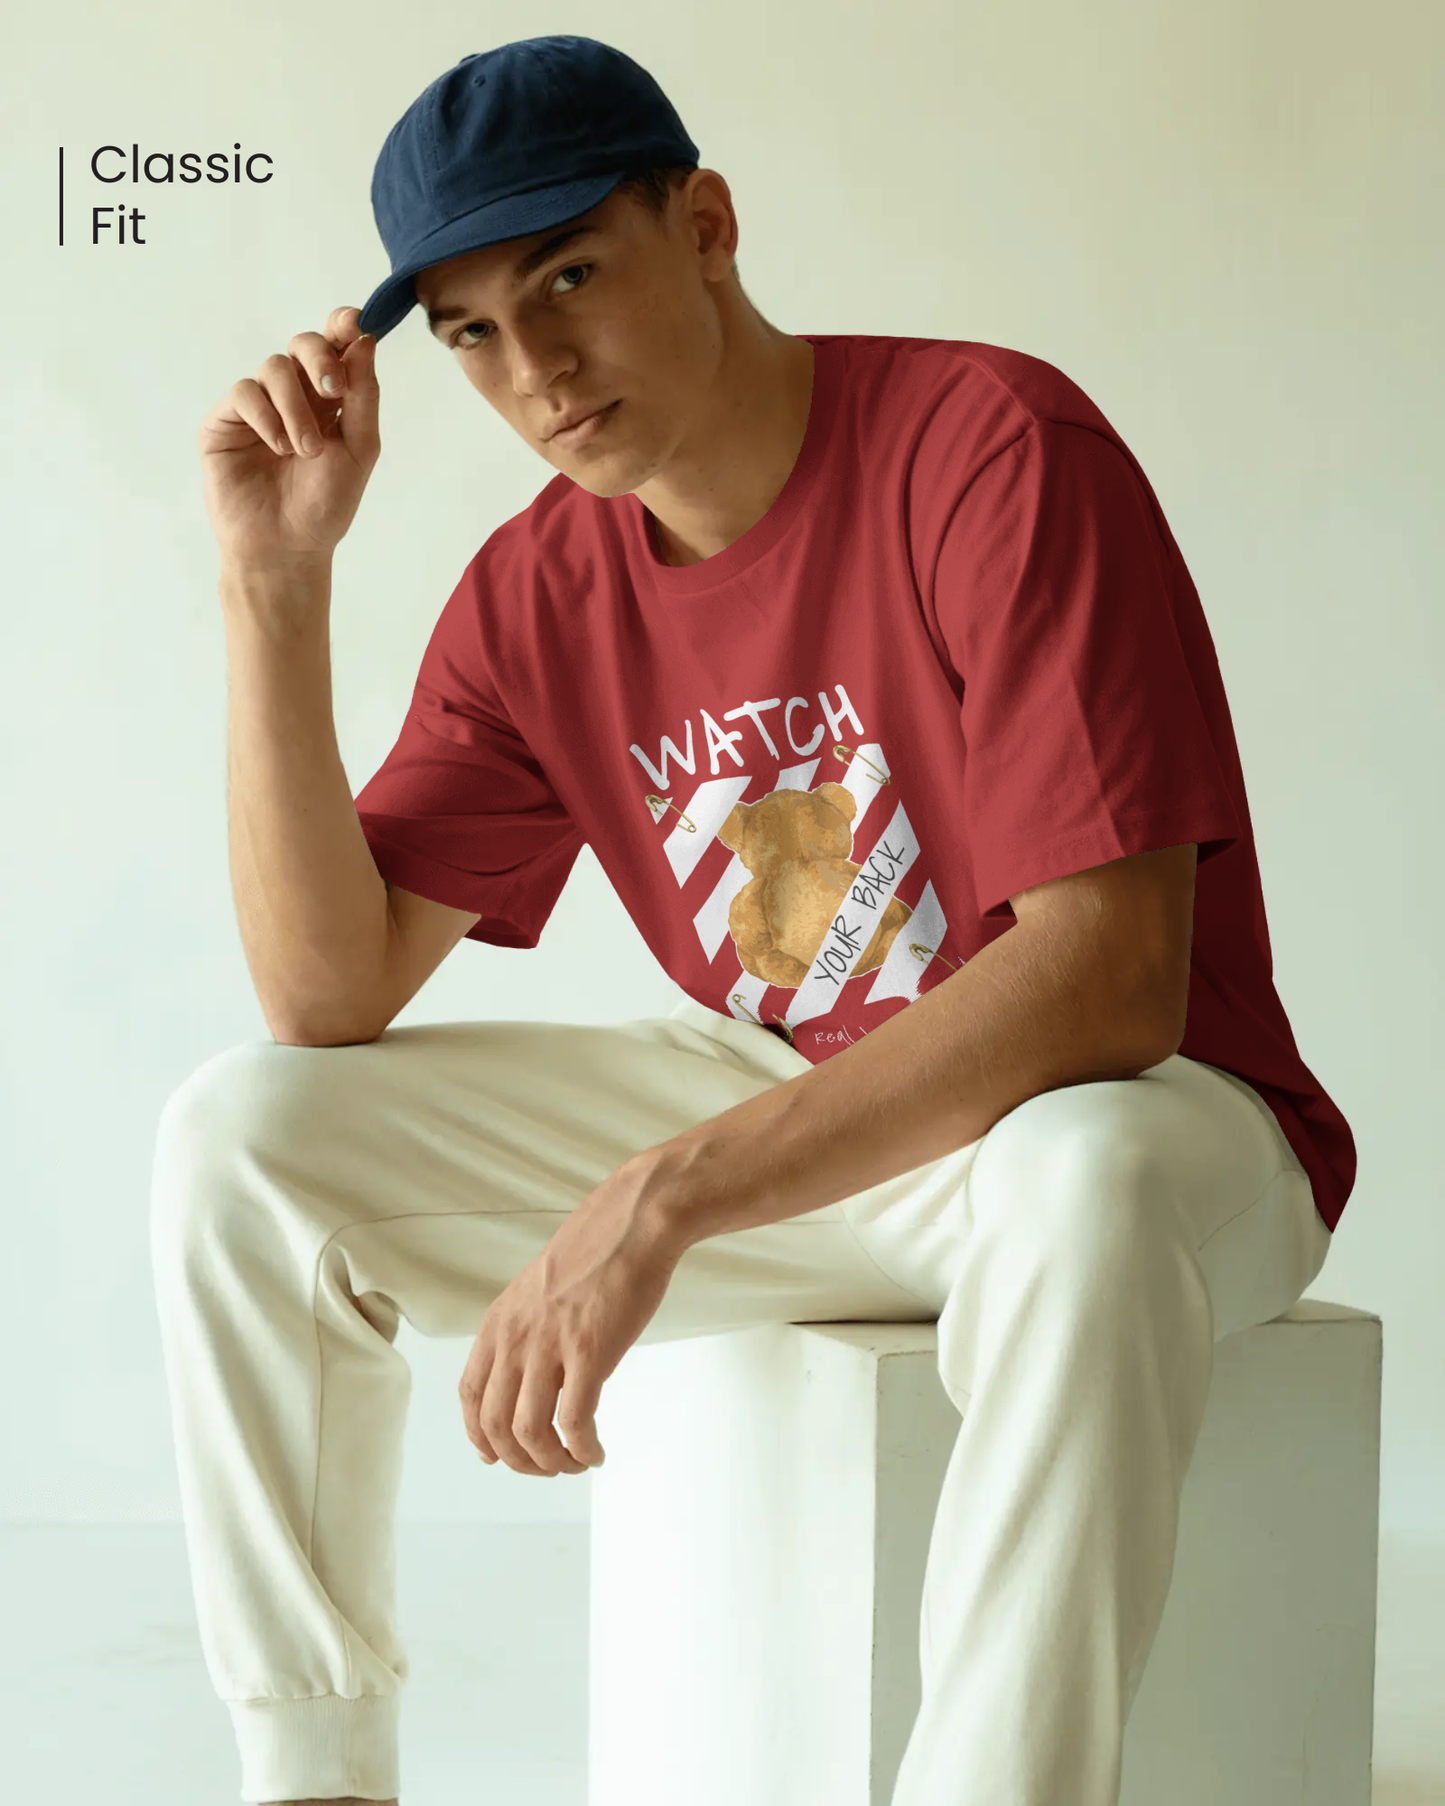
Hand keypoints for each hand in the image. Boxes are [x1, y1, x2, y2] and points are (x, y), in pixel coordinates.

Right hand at [197, 304, 380, 566]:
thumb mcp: (359, 449)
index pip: (334, 347)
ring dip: (296, 406)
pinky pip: (244, 393)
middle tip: (334, 391)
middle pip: (303, 344)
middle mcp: (293, 396)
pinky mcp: (225, 421)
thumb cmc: (325, 506)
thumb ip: (363, 396)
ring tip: (305, 450)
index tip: (353, 323)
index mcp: (329, 400)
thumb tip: (364, 341)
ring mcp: (257, 407)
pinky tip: (278, 448)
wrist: (286, 547)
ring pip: (274, 368)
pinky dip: (266, 416)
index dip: (341, 327)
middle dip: (321, 359)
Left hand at [458, 1157, 685, 1475]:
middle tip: (547, 1468)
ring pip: (530, 1432)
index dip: (479, 1436)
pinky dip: (582, 1450)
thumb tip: (526, 1374)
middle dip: (519, 1460)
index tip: (496, 1457)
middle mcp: (515, 1338)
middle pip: (495, 1425)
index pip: (470, 1396)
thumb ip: (524, 1329)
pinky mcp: (589, 1354)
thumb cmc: (596, 1251)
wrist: (634, 1222)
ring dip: (550, 1462)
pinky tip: (596, 1453)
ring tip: (574, 1463)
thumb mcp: (538, 1289)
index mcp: (499, 1322)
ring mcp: (550, 1347)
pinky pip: (575, 1423)